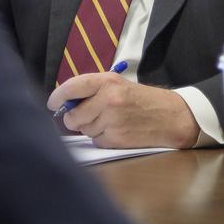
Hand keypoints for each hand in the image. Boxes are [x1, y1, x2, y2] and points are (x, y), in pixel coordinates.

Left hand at [47, 73, 200, 148]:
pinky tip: (118, 131)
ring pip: (84, 130)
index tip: (52, 104)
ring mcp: (112, 120)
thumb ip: (93, 91)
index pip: (72, 87)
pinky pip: (96, 141)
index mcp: (108, 82)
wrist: (172, 116)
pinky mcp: (116, 138)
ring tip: (112, 121)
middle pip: (73, 115)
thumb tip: (65, 104)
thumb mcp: (120, 85)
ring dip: (92, 129)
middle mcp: (108, 100)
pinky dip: (103, 139)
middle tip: (89, 116)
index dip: (58, 97)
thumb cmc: (144, 100)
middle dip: (76, 119)